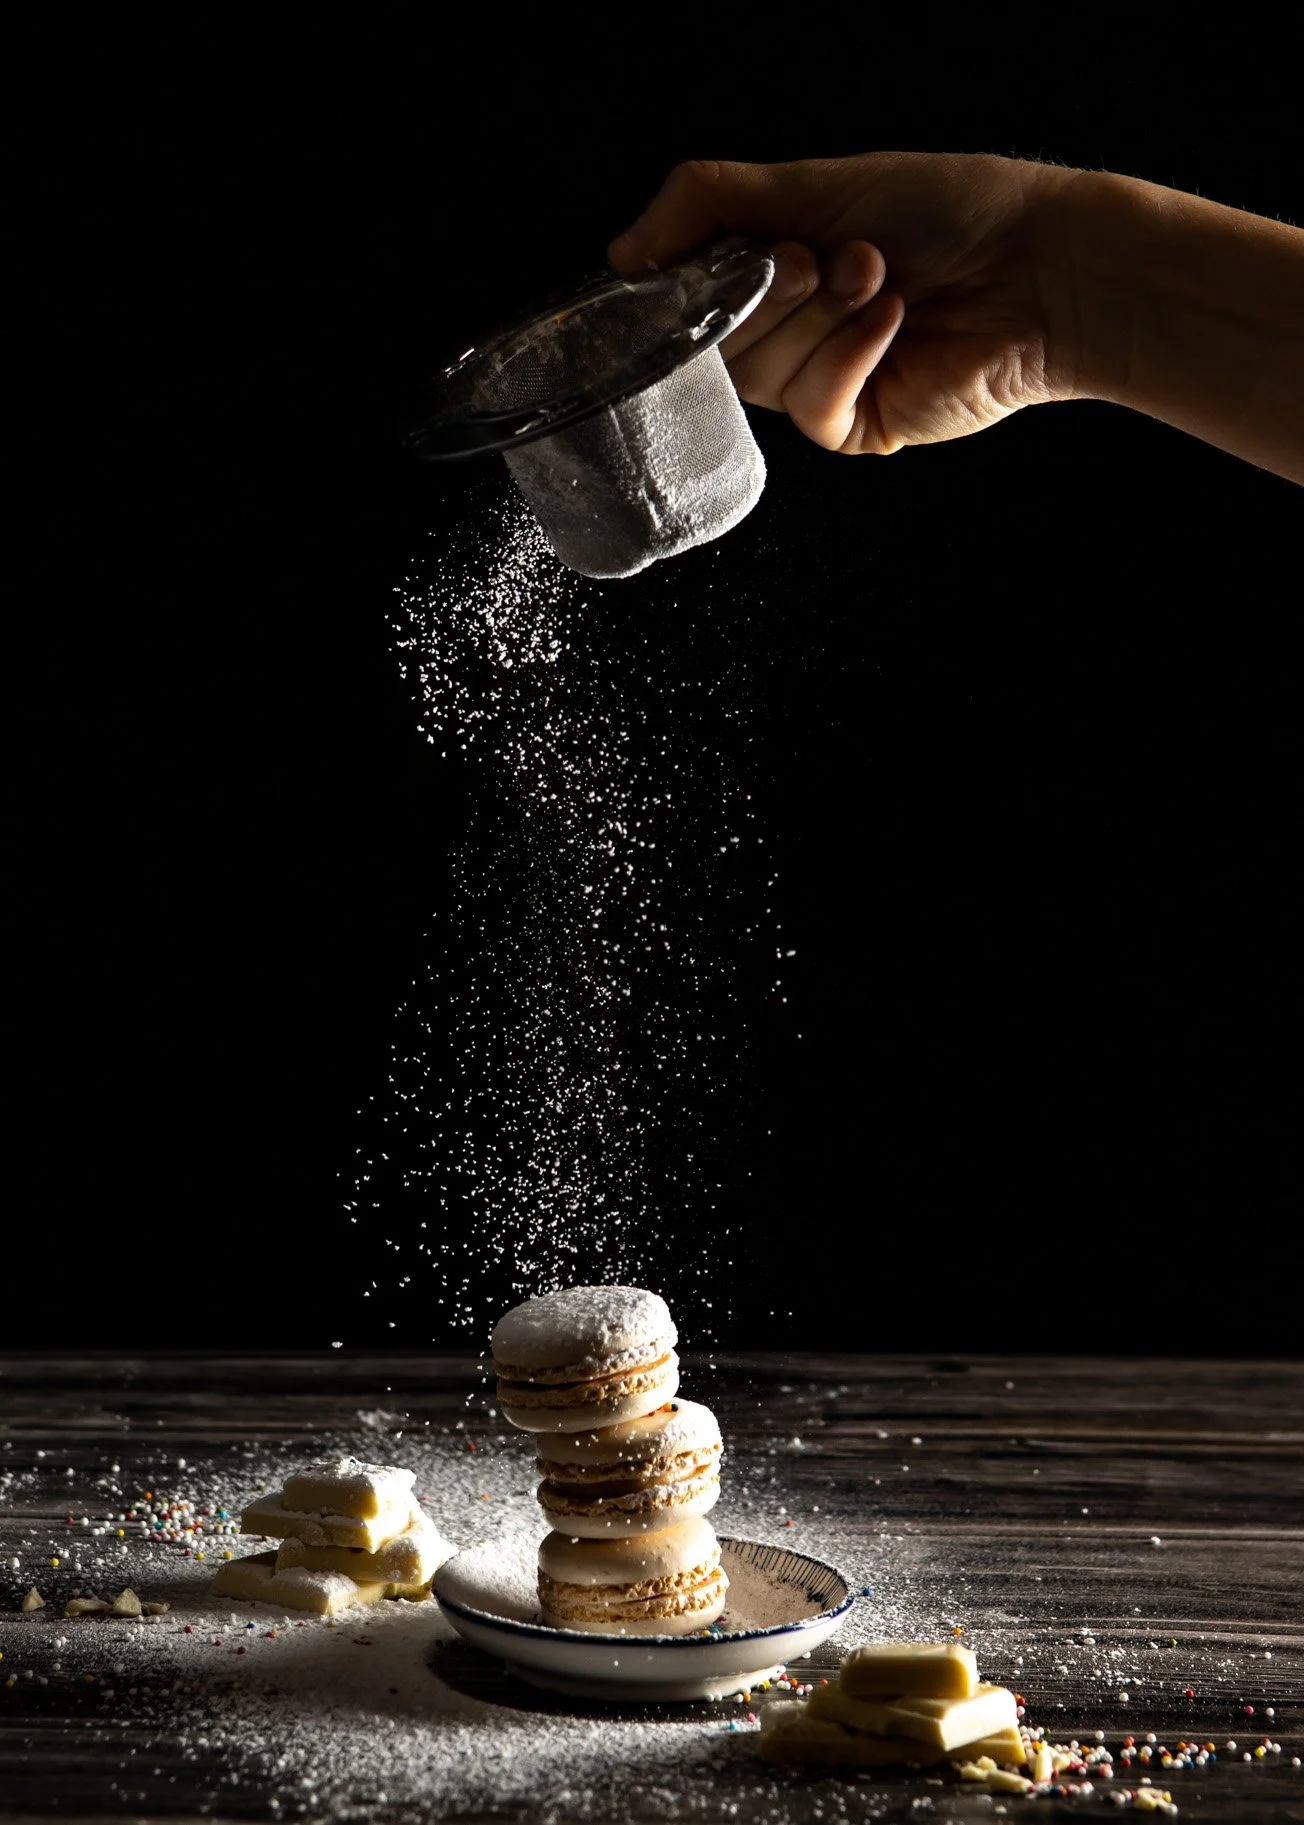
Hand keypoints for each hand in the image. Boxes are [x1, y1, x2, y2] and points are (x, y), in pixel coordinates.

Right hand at [608, 152, 1079, 455]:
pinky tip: (893, 325)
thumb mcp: (809, 181)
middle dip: (770, 288)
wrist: (1036, 265)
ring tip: (878, 277)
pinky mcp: (855, 425)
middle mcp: (791, 328)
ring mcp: (821, 380)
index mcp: (773, 269)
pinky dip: (848, 358)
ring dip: (820, 315)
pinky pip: (810, 406)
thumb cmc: (946, 210)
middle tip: (825, 256)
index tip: (722, 256)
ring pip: (760, 374)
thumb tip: (620, 256)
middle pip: (716, 338)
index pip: (688, 292)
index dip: (696, 279)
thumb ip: (704, 202)